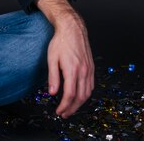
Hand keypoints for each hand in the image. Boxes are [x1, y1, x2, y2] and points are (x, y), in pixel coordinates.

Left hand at [37, 0, 94, 117]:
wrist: (72, 29)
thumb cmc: (60, 42)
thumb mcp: (51, 59)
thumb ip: (53, 77)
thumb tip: (52, 93)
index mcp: (72, 70)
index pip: (70, 94)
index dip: (65, 105)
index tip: (59, 111)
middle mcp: (83, 71)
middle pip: (80, 97)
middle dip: (72, 108)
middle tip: (64, 114)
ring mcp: (89, 69)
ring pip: (88, 93)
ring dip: (80, 103)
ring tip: (71, 108)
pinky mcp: (92, 67)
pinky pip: (91, 85)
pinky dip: (86, 94)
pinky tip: (80, 96)